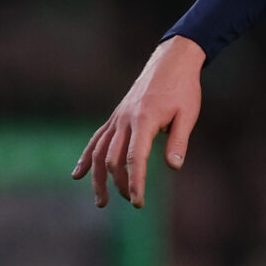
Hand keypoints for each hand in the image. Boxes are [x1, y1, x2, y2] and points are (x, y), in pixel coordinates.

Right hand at [73, 36, 206, 208]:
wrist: (170, 62)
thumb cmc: (183, 89)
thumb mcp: (188, 114)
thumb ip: (179, 141)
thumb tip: (173, 167)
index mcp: (144, 119)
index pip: (135, 158)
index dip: (135, 182)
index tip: (137, 202)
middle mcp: (125, 119)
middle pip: (112, 158)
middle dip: (120, 183)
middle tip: (132, 201)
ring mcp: (117, 118)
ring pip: (98, 151)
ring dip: (98, 177)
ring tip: (101, 202)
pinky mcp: (115, 117)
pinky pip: (96, 139)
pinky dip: (86, 158)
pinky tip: (77, 174)